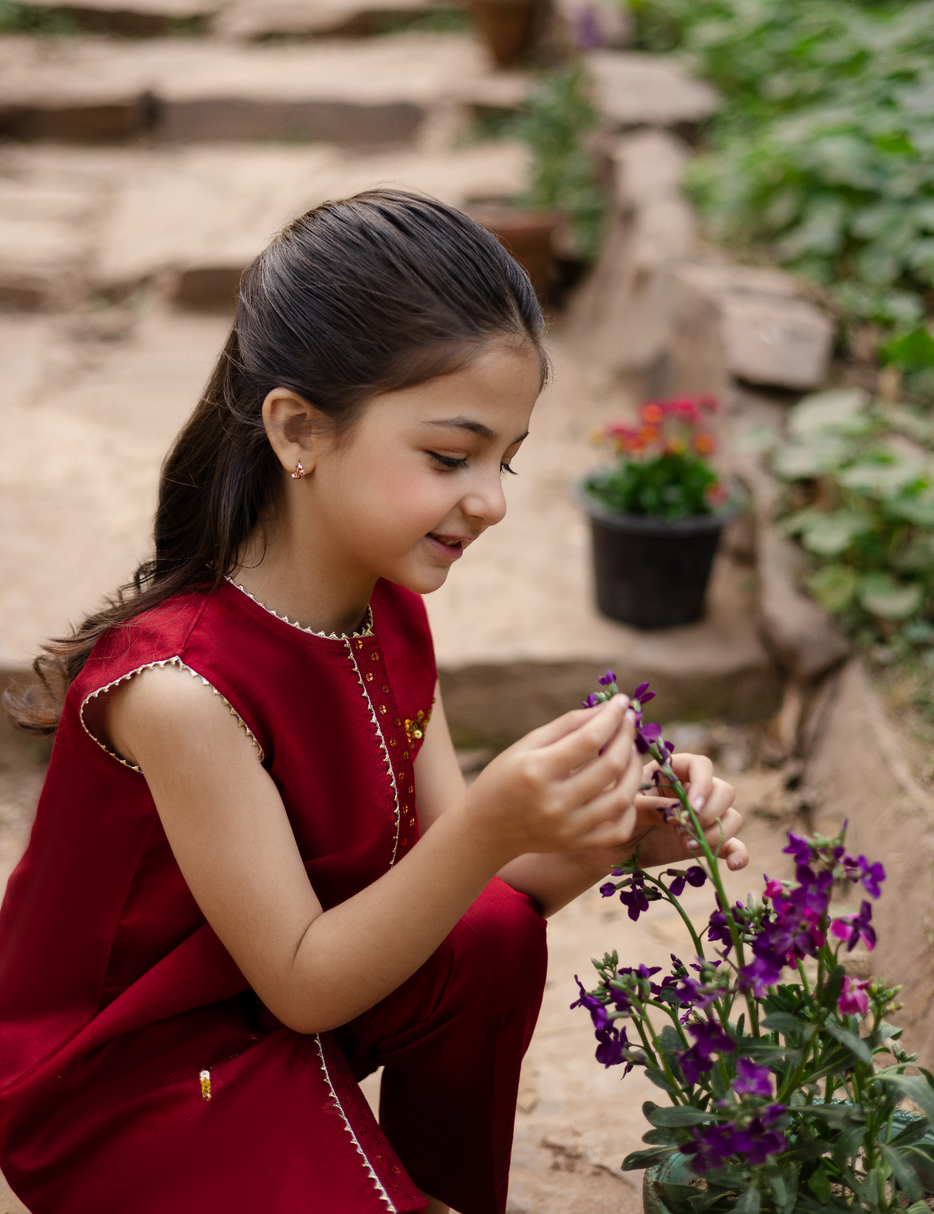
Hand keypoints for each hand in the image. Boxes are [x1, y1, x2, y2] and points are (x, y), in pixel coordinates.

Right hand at [462, 697, 644, 860]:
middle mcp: (553, 803)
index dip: (611, 717)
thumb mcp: (527, 745)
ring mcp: (567, 828)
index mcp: (536, 771)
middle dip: (626, 738)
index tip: (622, 702)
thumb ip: (567, 725)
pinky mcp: (576, 845)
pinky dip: (630, 807)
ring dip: (634, 769)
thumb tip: (607, 710)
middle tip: (629, 723)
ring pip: (621, 798)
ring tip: (630, 751)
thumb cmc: (504, 777)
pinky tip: (625, 787)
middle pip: (609, 766)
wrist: (486, 828)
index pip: (589, 739)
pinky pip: (619, 829)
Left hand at [578, 752, 745, 873]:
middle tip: (683, 829)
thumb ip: (650, 806)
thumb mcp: (625, 809)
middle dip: (710, 812)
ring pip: (732, 817)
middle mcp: (691, 792)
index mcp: (671, 772)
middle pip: (724, 791)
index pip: (702, 765)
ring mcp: (702, 818)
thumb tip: (681, 810)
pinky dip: (739, 854)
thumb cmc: (612, 820)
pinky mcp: (706, 843)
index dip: (704, 783)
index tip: (692, 807)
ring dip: (716, 834)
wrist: (608, 850)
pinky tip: (734, 865)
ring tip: (687, 847)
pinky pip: (734, 845)